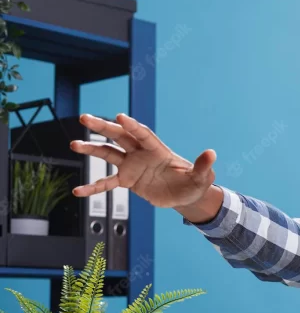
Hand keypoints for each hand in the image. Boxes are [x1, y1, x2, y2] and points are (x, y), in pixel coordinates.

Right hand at [70, 114, 216, 208]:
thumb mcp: (201, 178)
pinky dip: (94, 187)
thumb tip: (212, 153)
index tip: (120, 116)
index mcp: (158, 150)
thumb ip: (203, 166)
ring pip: (108, 154)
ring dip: (92, 149)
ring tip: (74, 144)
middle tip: (85, 118)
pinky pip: (108, 184)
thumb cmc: (194, 183)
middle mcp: (142, 154)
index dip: (133, 126)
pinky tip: (79, 191)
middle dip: (103, 127)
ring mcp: (132, 166)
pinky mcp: (128, 181)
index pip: (143, 135)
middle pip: (120, 137)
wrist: (185, 196)